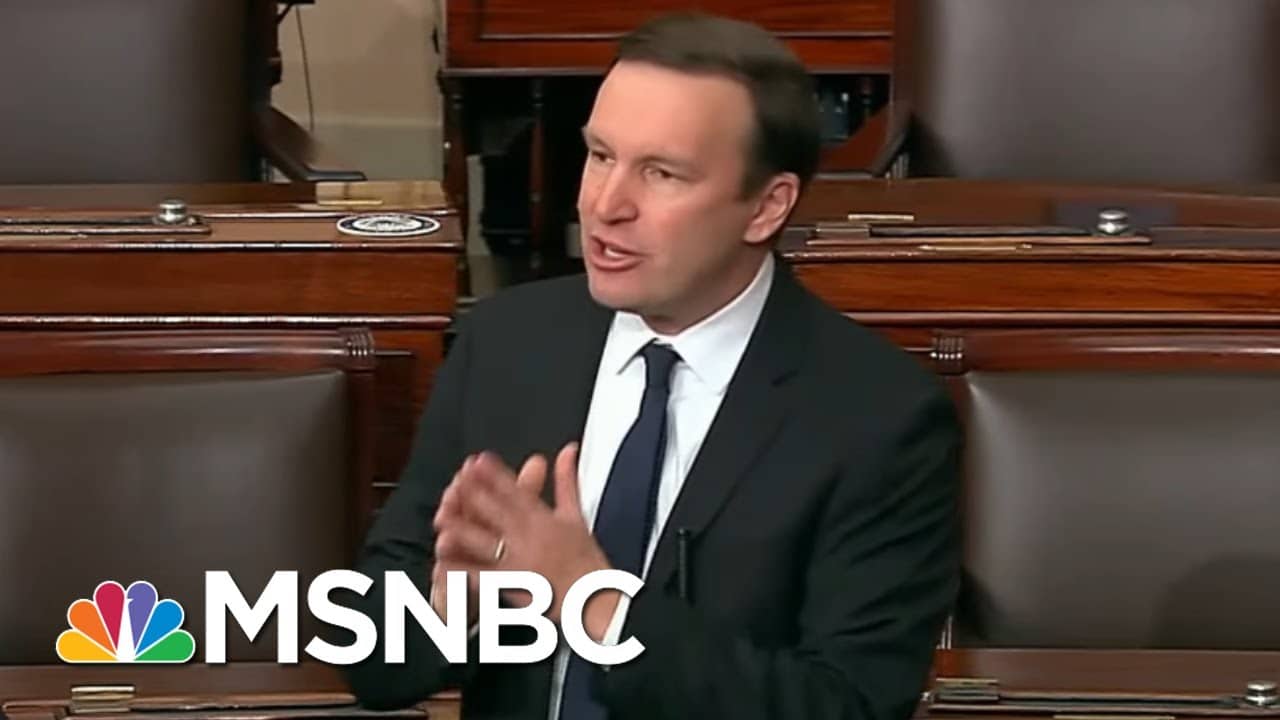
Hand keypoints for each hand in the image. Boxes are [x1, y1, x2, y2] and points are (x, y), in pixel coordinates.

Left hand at [432, 444, 622, 639]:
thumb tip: (568, 450)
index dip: (495, 474)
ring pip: (485, 542)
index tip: (479, 460)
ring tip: (442, 516)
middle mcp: (529, 538)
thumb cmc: (586, 559)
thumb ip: (567, 480)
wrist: (595, 597)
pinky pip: (481, 578)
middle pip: (497, 511)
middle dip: (474, 493)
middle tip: (455, 479)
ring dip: (463, 528)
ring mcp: (518, 562)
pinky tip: (442, 563)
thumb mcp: (577, 515)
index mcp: (544, 519)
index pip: (516, 492)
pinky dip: (461, 571)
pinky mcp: (511, 586)